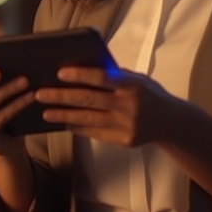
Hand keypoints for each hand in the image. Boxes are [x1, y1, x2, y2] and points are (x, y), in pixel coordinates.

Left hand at [35, 66, 173, 146]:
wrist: (170, 121)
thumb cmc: (148, 93)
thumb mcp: (137, 78)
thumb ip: (114, 75)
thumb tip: (82, 70)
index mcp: (132, 84)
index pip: (102, 77)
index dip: (80, 75)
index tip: (60, 73)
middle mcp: (129, 105)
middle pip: (89, 99)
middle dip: (62, 96)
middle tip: (41, 94)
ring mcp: (127, 125)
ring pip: (88, 119)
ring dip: (64, 114)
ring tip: (45, 112)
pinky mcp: (124, 140)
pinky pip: (95, 133)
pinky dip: (77, 127)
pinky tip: (64, 122)